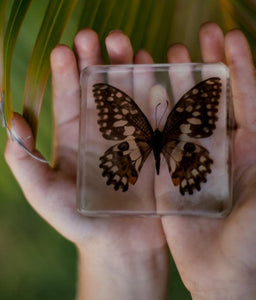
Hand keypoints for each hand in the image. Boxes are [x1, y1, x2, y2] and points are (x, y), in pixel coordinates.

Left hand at [5, 30, 167, 299]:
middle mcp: (104, 132)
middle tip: (97, 37)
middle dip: (98, 62)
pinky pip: (157, 118)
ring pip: (131, 96)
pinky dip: (157, 96)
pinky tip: (157, 76)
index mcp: (77, 138)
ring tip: (129, 48)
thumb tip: (12, 120)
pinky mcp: (155, 148)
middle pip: (102, 90)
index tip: (64, 50)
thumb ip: (24, 160)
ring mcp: (133, 137)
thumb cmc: (79, 222)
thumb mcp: (44, 193)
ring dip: (130, 71)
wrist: (120, 246)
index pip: (70, 98)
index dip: (66, 74)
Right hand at [161, 23, 255, 298]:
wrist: (225, 273)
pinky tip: (149, 93)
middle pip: (212, 99)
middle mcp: (220, 148)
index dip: (239, 67)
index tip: (230, 37)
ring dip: (178, 84)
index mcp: (251, 149)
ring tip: (169, 55)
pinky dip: (155, 116)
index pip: (245, 99)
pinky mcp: (170, 174)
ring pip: (184, 113)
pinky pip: (162, 141)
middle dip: (207, 66)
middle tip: (199, 36)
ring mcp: (192, 159)